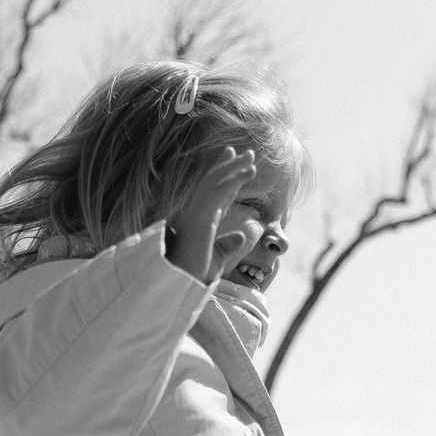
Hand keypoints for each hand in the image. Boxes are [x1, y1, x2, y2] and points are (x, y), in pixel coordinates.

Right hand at [164, 148, 255, 284]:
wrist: (184, 282)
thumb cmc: (196, 274)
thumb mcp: (218, 257)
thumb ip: (228, 244)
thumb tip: (241, 236)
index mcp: (201, 220)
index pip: (215, 193)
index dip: (227, 177)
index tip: (234, 159)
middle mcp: (197, 212)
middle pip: (214, 182)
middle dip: (229, 165)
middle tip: (248, 153)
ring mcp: (197, 212)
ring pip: (215, 181)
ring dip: (234, 167)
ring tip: (251, 156)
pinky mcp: (201, 216)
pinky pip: (220, 191)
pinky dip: (235, 178)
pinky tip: (250, 171)